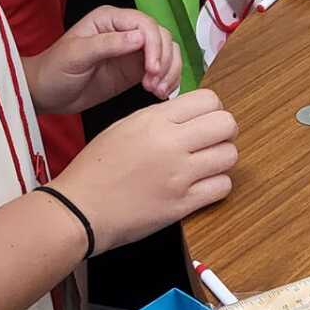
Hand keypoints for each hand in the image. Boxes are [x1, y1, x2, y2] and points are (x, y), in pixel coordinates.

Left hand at [29, 6, 181, 114]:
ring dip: (169, 70)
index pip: (145, 24)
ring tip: (157, 90)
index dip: (154, 45)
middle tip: (154, 83)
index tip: (152, 69)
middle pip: (161, 36)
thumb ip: (107, 44)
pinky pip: (161, 69)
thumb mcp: (76, 55)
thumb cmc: (54, 70)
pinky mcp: (135, 70)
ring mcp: (132, 51)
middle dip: (163, 60)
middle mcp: (125, 31)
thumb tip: (139, 38)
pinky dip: (167, 79)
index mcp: (110, 19)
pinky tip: (159, 92)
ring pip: (166, 52)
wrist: (46, 94)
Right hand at [51, 89, 236, 249]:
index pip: (209, 99)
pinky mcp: (182, 204)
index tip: (204, 120)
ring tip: (206, 164)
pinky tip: (202, 185)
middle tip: (211, 140)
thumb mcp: (125, 126)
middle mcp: (170, 143)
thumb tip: (193, 114)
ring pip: (229, 155)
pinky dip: (217, 185)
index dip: (212, 109)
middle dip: (223, 131)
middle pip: (227, 124)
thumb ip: (161, 117)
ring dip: (222, 158)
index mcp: (154, 120)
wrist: (79, 209)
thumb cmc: (96, 168)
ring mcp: (179, 175)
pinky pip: (222, 187)